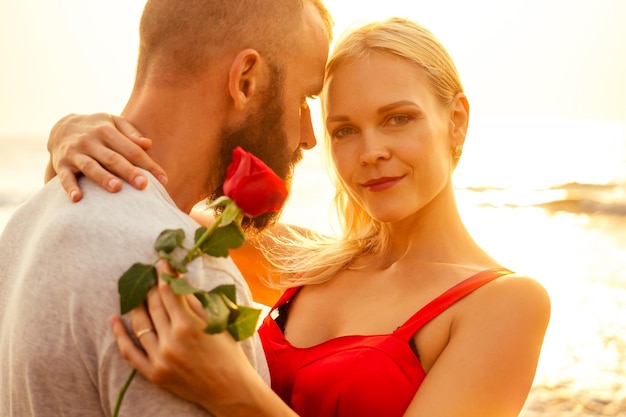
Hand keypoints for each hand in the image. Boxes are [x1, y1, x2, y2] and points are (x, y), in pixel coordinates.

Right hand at [46, 113, 167, 201]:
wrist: (61, 126)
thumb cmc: (98, 128)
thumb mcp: (113, 122)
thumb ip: (131, 132)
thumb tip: (148, 144)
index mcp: (107, 130)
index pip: (132, 149)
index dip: (148, 164)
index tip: (163, 179)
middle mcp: (90, 141)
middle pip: (113, 158)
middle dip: (128, 171)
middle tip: (143, 185)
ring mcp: (75, 152)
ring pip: (90, 167)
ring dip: (103, 178)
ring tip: (116, 188)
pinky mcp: (61, 164)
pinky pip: (65, 177)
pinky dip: (69, 187)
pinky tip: (77, 198)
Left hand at [109, 261, 266, 414]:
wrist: (230, 390)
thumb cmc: (229, 354)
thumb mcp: (216, 323)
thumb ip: (194, 302)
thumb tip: (178, 282)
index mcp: (189, 326)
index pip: (169, 292)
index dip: (164, 274)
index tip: (161, 262)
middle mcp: (171, 341)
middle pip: (154, 305)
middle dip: (152, 286)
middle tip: (150, 274)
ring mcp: (160, 359)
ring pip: (140, 324)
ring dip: (136, 304)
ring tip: (136, 291)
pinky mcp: (154, 374)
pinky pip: (130, 353)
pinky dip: (120, 335)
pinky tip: (114, 319)